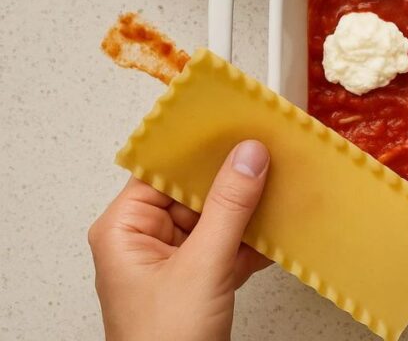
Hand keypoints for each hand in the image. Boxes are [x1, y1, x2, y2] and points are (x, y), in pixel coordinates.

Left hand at [89, 140, 272, 340]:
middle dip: (234, 182)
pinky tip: (278, 233)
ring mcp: (172, 262)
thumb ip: (229, 207)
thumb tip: (247, 156)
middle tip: (270, 159)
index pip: (163, 171)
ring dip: (249, 212)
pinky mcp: (198, 281)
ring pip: (216, 219)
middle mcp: (143, 241)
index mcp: (123, 229)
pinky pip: (228, 245)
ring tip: (281, 194)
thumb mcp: (203, 266)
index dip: (199, 149)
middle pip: (194, 193)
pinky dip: (253, 242)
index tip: (236, 129)